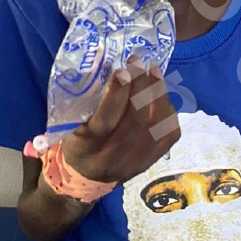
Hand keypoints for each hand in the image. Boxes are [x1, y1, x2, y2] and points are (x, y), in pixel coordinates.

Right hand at [61, 56, 179, 185]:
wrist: (88, 177)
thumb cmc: (78, 142)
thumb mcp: (71, 126)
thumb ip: (88, 104)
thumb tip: (112, 67)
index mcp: (87, 148)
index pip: (105, 122)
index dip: (116, 95)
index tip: (122, 70)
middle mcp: (113, 158)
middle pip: (137, 122)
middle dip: (142, 87)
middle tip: (139, 62)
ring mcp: (136, 163)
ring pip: (157, 127)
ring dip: (158, 94)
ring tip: (153, 71)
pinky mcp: (152, 161)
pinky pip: (169, 134)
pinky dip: (168, 110)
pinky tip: (162, 94)